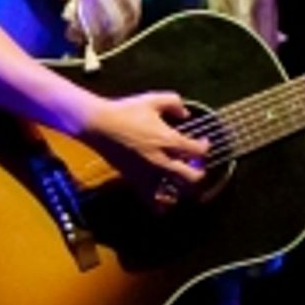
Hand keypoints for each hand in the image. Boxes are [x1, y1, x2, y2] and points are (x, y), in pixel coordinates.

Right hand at [83, 90, 209, 207]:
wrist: (99, 124)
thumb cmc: (126, 111)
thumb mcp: (153, 100)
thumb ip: (174, 103)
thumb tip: (186, 114)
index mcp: (169, 140)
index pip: (198, 151)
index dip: (205, 147)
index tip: (203, 142)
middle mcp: (162, 161)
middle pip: (192, 177)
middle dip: (200, 173)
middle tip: (197, 167)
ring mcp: (149, 173)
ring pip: (176, 193)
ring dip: (183, 189)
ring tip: (184, 185)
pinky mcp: (135, 180)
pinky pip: (151, 201)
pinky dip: (161, 205)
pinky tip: (164, 202)